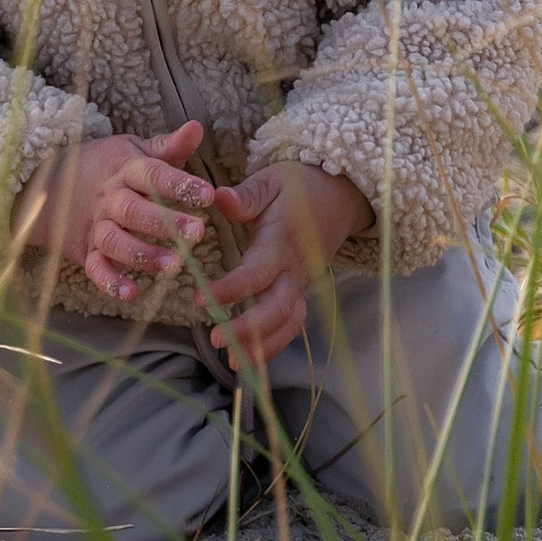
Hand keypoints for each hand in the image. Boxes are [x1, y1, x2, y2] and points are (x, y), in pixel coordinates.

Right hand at [27, 120, 213, 304]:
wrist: (49, 185)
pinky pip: (96, 268)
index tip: (208, 194)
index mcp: (125, 170)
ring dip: (143, 255)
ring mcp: (96, 226)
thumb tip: (197, 127)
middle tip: (198, 232)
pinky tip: (132, 294)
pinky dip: (110, 282)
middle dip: (165, 223)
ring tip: (173, 266)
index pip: (153, 175)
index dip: (179, 184)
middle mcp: (110, 199)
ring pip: (116, 241)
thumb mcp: (133, 149)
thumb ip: (168, 146)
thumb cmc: (106, 165)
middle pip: (135, 211)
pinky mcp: (86, 252)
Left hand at [202, 159, 372, 370]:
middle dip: (248, 329)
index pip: (256, 273)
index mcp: (282, 241)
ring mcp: (302, 282)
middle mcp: (294, 268)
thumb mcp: (272, 180)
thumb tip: (218, 198)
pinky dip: (275, 343)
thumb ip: (246, 195)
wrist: (341, 194)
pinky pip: (293, 322)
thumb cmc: (300, 185)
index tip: (200, 298)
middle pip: (277, 308)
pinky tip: (250, 358)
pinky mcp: (302, 289)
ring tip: (231, 361)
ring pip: (288, 322)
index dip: (230, 289)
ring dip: (263, 345)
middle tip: (216, 339)